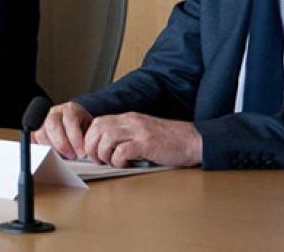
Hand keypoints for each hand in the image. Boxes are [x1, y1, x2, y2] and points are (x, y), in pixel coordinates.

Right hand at [33, 101, 92, 158]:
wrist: (79, 124)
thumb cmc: (85, 128)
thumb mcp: (90, 130)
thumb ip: (87, 138)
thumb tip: (86, 153)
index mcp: (70, 109)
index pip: (70, 121)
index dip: (75, 139)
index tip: (81, 153)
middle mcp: (55, 112)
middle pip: (53, 126)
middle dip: (62, 144)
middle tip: (72, 156)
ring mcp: (44, 121)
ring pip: (41, 134)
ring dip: (52, 148)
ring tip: (62, 157)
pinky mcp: (37, 130)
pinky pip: (33, 139)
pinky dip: (38, 148)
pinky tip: (47, 156)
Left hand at [83, 112, 202, 167]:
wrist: (194, 140)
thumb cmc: (170, 141)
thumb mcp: (142, 132)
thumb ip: (126, 135)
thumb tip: (104, 149)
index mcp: (129, 118)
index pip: (98, 122)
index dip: (89, 138)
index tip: (92, 152)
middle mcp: (131, 121)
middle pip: (98, 129)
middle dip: (92, 146)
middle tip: (98, 160)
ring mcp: (139, 131)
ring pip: (107, 138)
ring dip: (104, 154)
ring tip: (112, 163)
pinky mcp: (147, 144)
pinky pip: (122, 151)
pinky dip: (118, 160)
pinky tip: (125, 165)